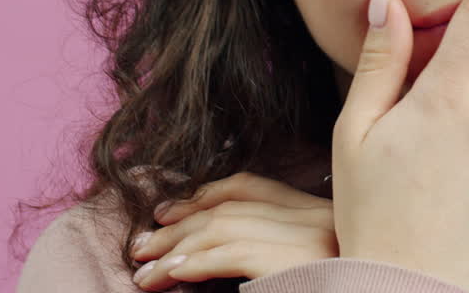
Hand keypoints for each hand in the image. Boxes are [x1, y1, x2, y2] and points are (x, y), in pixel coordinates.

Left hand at [130, 171, 336, 289]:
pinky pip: (232, 254)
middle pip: (232, 206)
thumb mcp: (297, 265)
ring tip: (144, 272)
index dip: (203, 195)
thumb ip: (267, 249)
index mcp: (322, 214)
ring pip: (225, 227)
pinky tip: (170, 275)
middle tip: (142, 245)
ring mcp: (312, 238)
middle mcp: (320, 218)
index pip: (253, 186)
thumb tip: (207, 248)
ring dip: (176, 249)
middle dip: (179, 224)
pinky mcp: (297, 262)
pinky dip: (194, 263)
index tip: (166, 213)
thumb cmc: (327, 288)